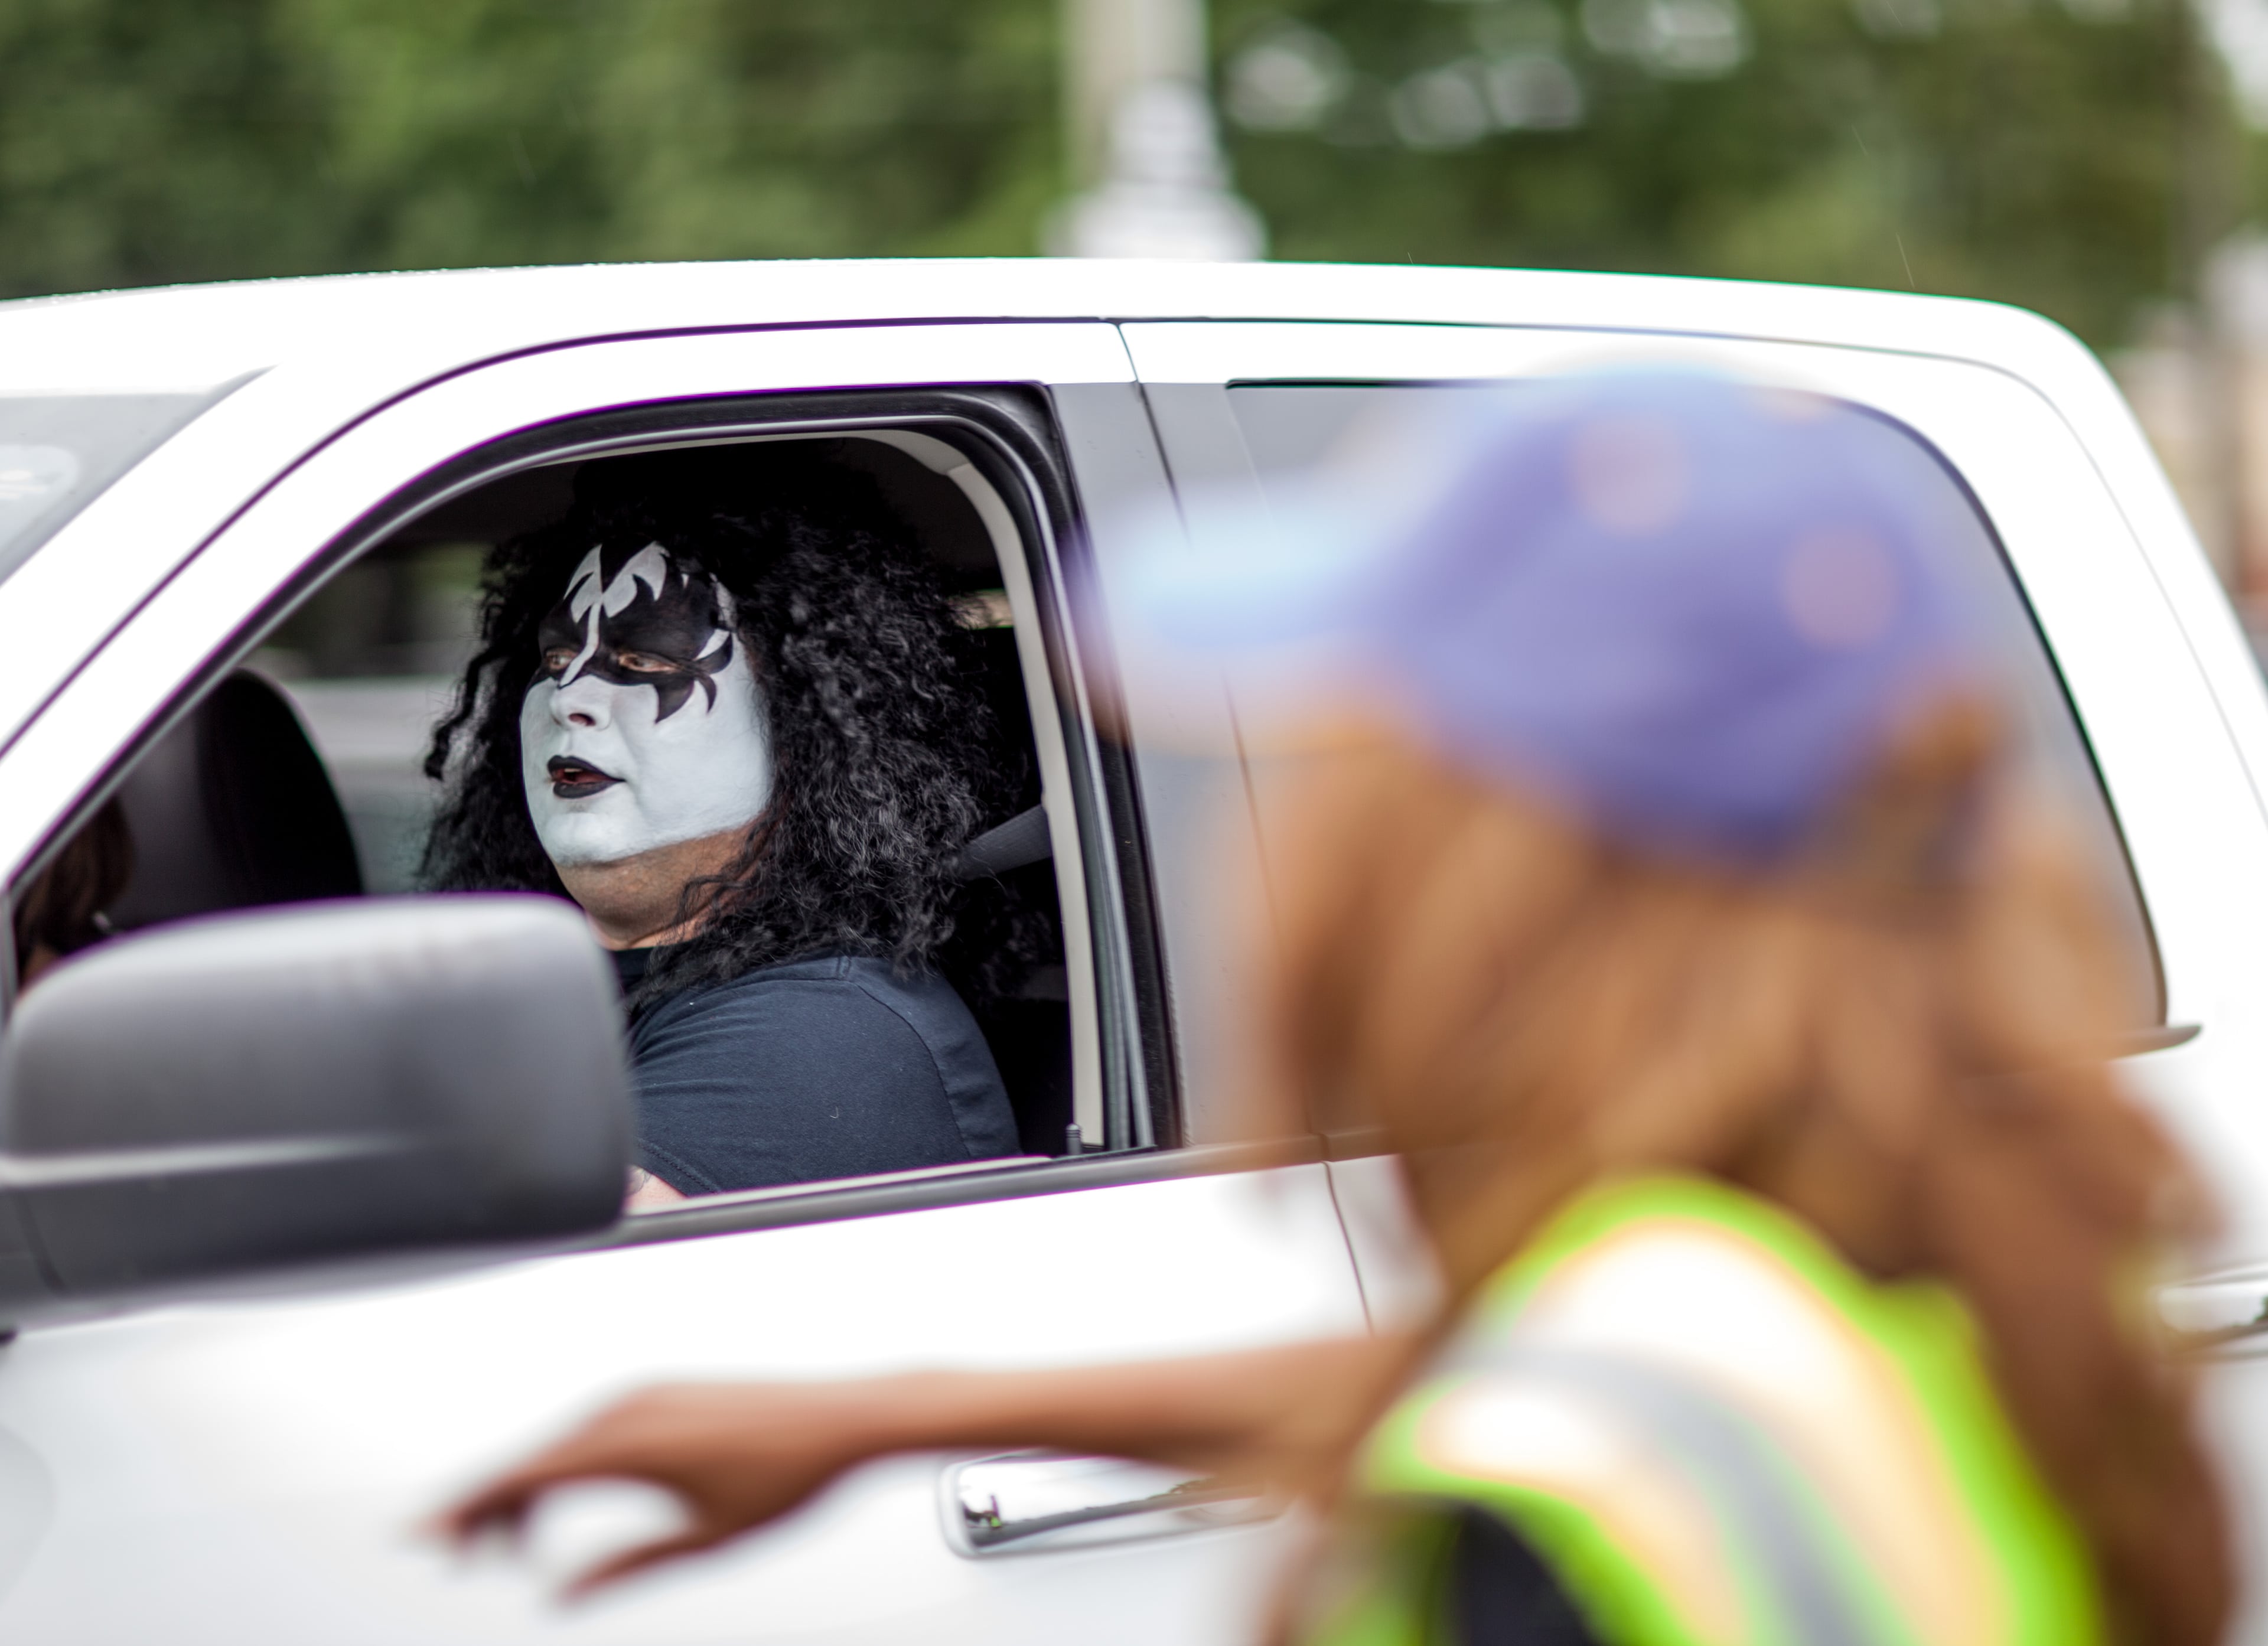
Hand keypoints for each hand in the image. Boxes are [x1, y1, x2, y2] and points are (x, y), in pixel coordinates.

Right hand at [434, 1382, 873, 1594]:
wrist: (847, 1418)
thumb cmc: (790, 1473)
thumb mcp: (705, 1539)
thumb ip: (627, 1568)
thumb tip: (564, 1598)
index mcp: (630, 1442)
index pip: (523, 1476)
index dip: (465, 1507)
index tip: (422, 1535)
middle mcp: (630, 1406)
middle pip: (530, 1459)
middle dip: (484, 1509)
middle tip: (459, 1557)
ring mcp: (645, 1394)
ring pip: (558, 1445)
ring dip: (525, 1490)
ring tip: (507, 1547)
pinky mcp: (661, 1393)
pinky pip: (590, 1430)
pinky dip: (561, 1467)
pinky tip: (558, 1502)